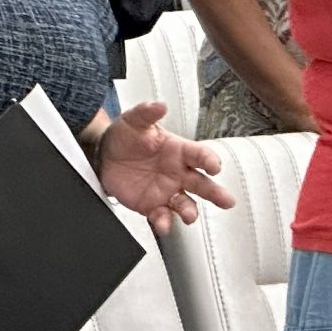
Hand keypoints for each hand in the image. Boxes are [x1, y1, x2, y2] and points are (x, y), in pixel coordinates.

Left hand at [97, 103, 235, 233]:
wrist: (104, 155)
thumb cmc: (126, 136)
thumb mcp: (134, 120)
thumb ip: (146, 113)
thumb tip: (159, 105)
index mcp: (178, 151)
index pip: (199, 155)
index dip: (209, 160)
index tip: (214, 167)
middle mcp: (178, 173)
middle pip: (202, 184)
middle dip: (215, 193)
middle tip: (227, 201)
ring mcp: (167, 191)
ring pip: (186, 204)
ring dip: (190, 211)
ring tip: (190, 216)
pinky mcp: (152, 205)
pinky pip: (161, 216)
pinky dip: (164, 222)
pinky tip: (163, 225)